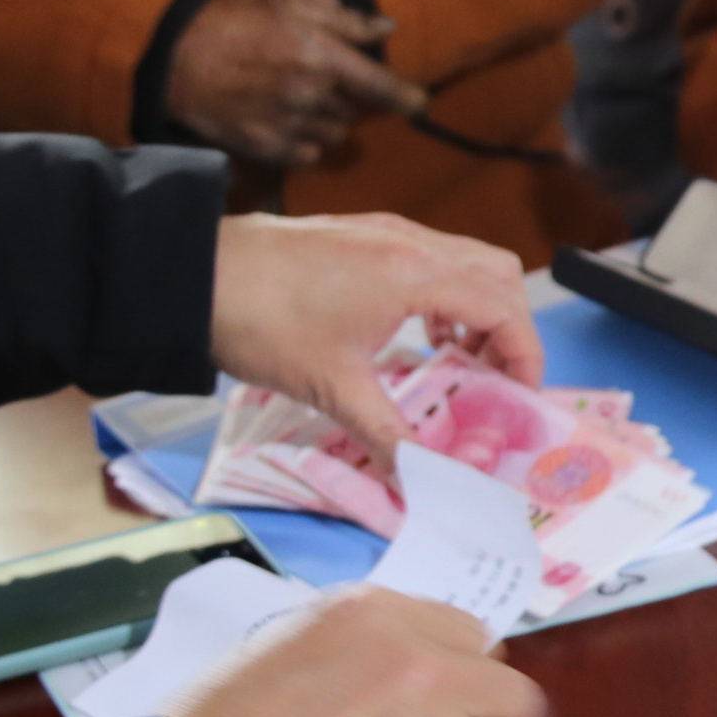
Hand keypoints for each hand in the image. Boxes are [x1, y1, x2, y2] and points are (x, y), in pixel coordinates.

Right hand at [168, 0, 424, 167]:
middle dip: (350, 100)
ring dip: (329, 121)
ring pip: (334, 133)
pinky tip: (286, 121)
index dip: (406, 98)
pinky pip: (307, 154)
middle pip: (356, 112)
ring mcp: (290, 125)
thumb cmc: (236, 20)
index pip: (382, 87)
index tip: (419, 104)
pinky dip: (305, 142)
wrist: (176, 56)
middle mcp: (312, 95)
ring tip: (301, 99)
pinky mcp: (268, 148)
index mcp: (323, 57)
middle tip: (324, 81)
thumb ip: (344, 19)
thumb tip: (387, 29)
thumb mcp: (289, 2)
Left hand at [209, 211, 540, 457]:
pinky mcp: (363, 232)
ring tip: (458, 357)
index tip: (518, 396)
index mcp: (416, 275)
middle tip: (496, 376)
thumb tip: (420, 485)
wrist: (192, 273)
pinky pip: (432, 257)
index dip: (524, 354)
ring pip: (467, 261)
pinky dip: (445, 293)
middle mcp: (413, 243)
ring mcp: (388, 231)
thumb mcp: (332, 387)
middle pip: (499, 275)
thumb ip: (388, 436)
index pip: (503, 309)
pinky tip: (417, 330)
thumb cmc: (264, 323)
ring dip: (478, 308)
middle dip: (510, 327)